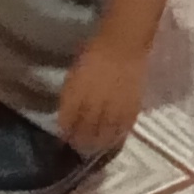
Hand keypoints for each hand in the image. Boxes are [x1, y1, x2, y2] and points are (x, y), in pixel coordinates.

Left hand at [56, 33, 150, 154]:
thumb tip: (67, 117)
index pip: (68, 119)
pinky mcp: (131, 106)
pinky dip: (115, 137)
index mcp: (76, 91)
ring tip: (92, 150)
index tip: (62, 140)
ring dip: (96, 144)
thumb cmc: (94, 53)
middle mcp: (94, 101)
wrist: (123, 43)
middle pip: (85, 129)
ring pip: (103, 132)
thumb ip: (71, 96)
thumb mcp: (74, 73)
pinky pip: (122, 127)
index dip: (65, 132)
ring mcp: (113, 105)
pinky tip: (111, 142)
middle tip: (77, 149)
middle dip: (79, 141)